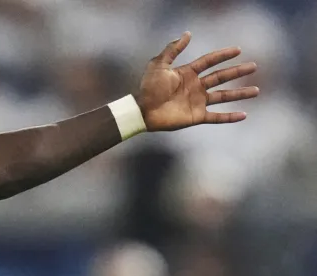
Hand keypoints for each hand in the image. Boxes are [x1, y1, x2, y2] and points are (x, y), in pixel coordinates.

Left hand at [136, 32, 258, 131]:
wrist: (143, 111)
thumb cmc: (148, 88)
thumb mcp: (159, 65)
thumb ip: (173, 49)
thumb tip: (187, 34)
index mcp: (188, 73)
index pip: (209, 62)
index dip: (223, 55)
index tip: (238, 50)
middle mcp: (195, 86)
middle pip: (221, 77)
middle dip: (237, 72)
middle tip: (254, 66)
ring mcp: (197, 101)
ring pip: (224, 96)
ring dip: (240, 93)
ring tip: (256, 90)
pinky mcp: (196, 116)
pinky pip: (216, 117)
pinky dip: (229, 117)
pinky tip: (244, 115)